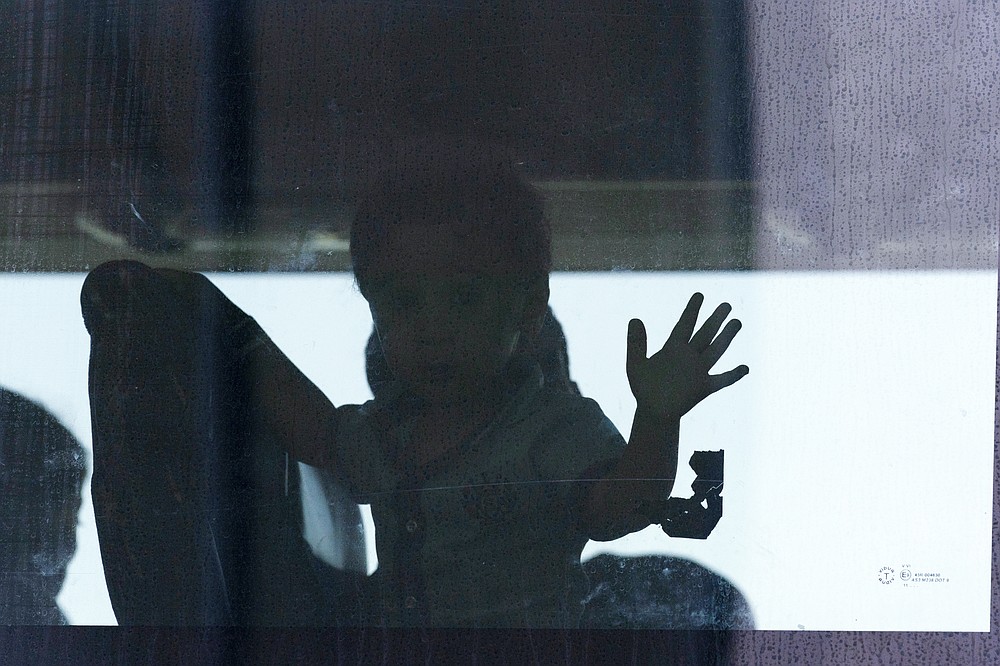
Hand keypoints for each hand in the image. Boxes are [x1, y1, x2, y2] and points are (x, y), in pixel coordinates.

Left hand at [626, 292, 747, 417]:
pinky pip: (722, 380)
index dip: (692, 310)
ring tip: (737, 322)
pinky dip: (733, 375)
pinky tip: (745, 368)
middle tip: (726, 305)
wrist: (653, 412)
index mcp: (673, 349)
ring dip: (726, 338)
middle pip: (705, 334)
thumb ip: (636, 343)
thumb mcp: (636, 364)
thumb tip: (634, 319)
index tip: (699, 295)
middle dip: (715, 320)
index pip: (685, 325)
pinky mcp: (704, 388)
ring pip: (715, 351)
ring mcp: (698, 372)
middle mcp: (689, 357)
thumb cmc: (644, 388)